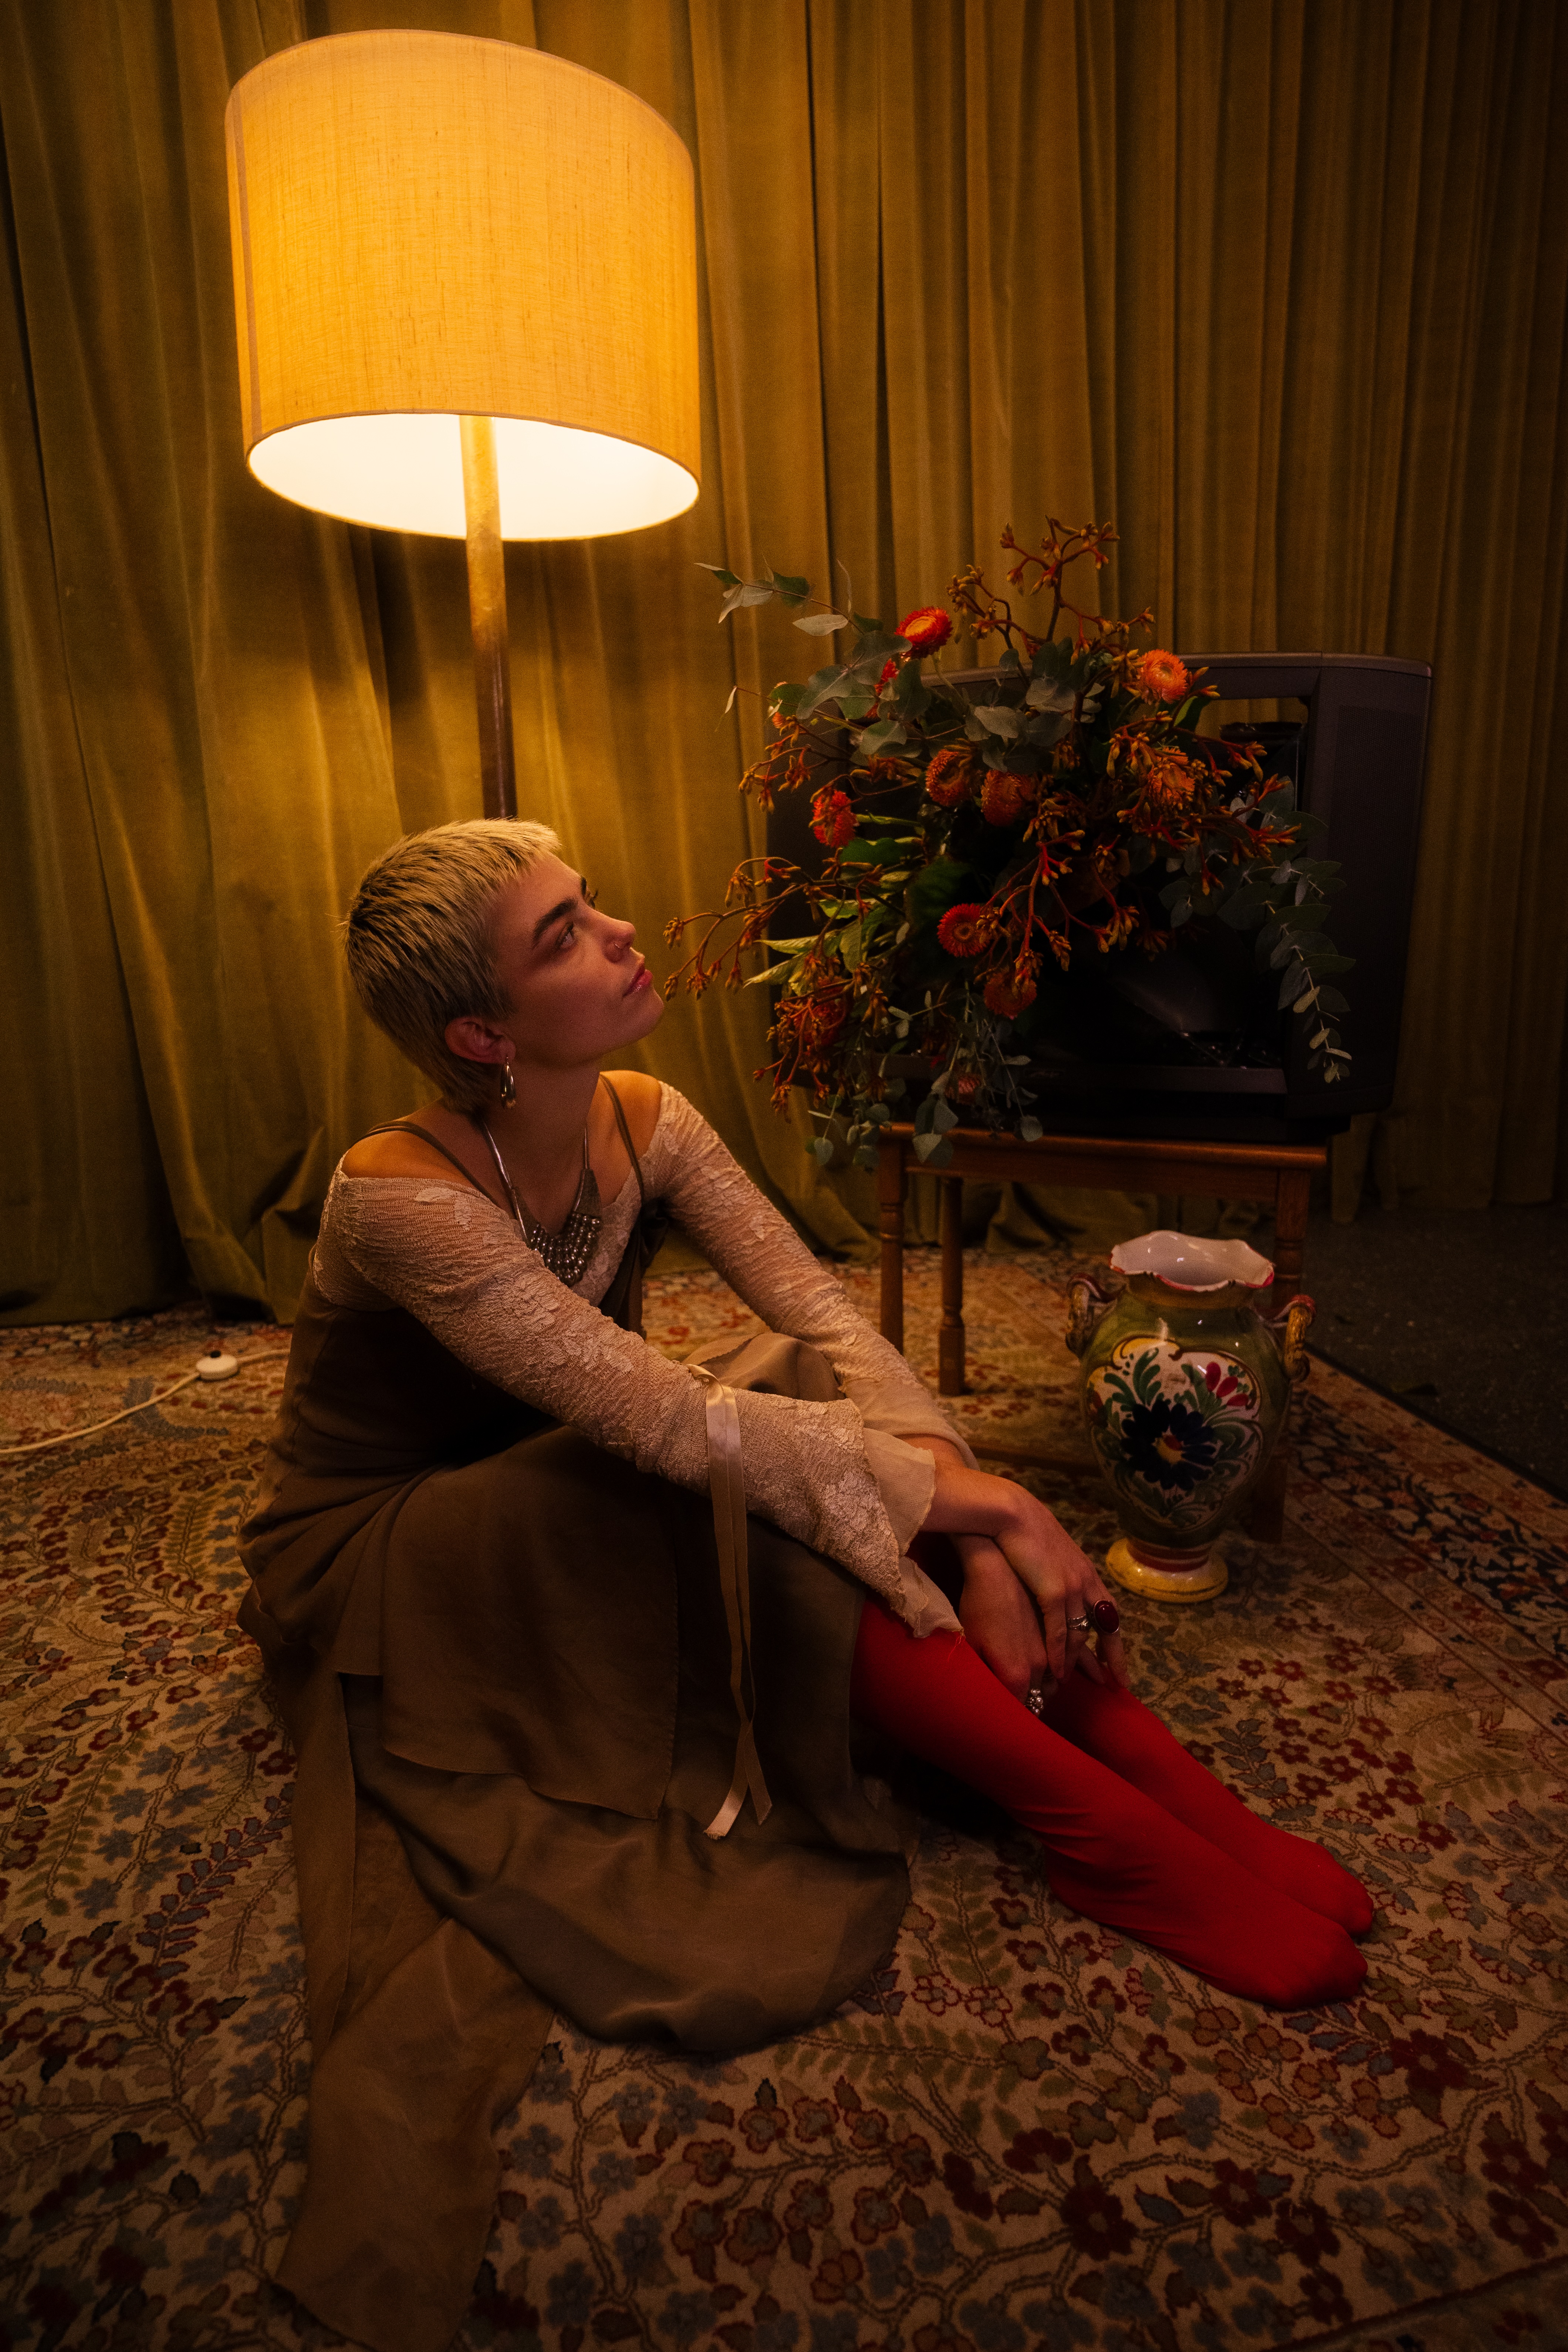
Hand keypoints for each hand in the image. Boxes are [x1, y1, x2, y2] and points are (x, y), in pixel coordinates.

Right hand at [910, 1447, 1129, 1693]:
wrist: (1010, 1513)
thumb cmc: (1023, 1532)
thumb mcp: (1051, 1556)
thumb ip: (1058, 1577)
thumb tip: (1054, 1596)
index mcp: (1087, 1574)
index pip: (1111, 1616)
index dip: (1116, 1646)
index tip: (1119, 1669)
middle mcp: (1087, 1583)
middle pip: (1105, 1630)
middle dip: (1110, 1661)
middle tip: (1111, 1686)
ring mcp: (1073, 1588)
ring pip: (1079, 1635)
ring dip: (1073, 1662)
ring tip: (1067, 1684)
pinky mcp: (1055, 1592)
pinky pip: (1059, 1632)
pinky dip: (1058, 1655)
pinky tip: (1054, 1671)